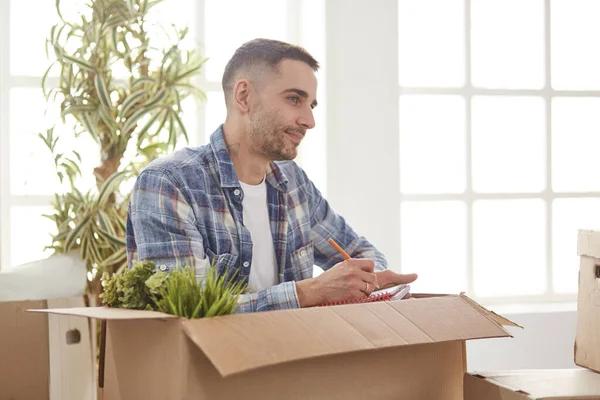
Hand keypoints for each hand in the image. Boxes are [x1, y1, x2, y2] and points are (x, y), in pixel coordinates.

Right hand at [296, 263, 418, 306]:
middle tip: (356, 286)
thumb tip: (371, 275)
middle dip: (369, 285)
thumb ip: (356, 269)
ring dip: (362, 293)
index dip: (387, 273)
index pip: (371, 266)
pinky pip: (363, 298)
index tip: (414, 277)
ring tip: (347, 291)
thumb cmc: (328, 281)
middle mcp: (355, 270)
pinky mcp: (353, 293)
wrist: (314, 289)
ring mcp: (354, 282)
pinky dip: (357, 299)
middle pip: (374, 279)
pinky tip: (346, 296)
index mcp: (352, 263)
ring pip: (370, 289)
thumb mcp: (341, 268)